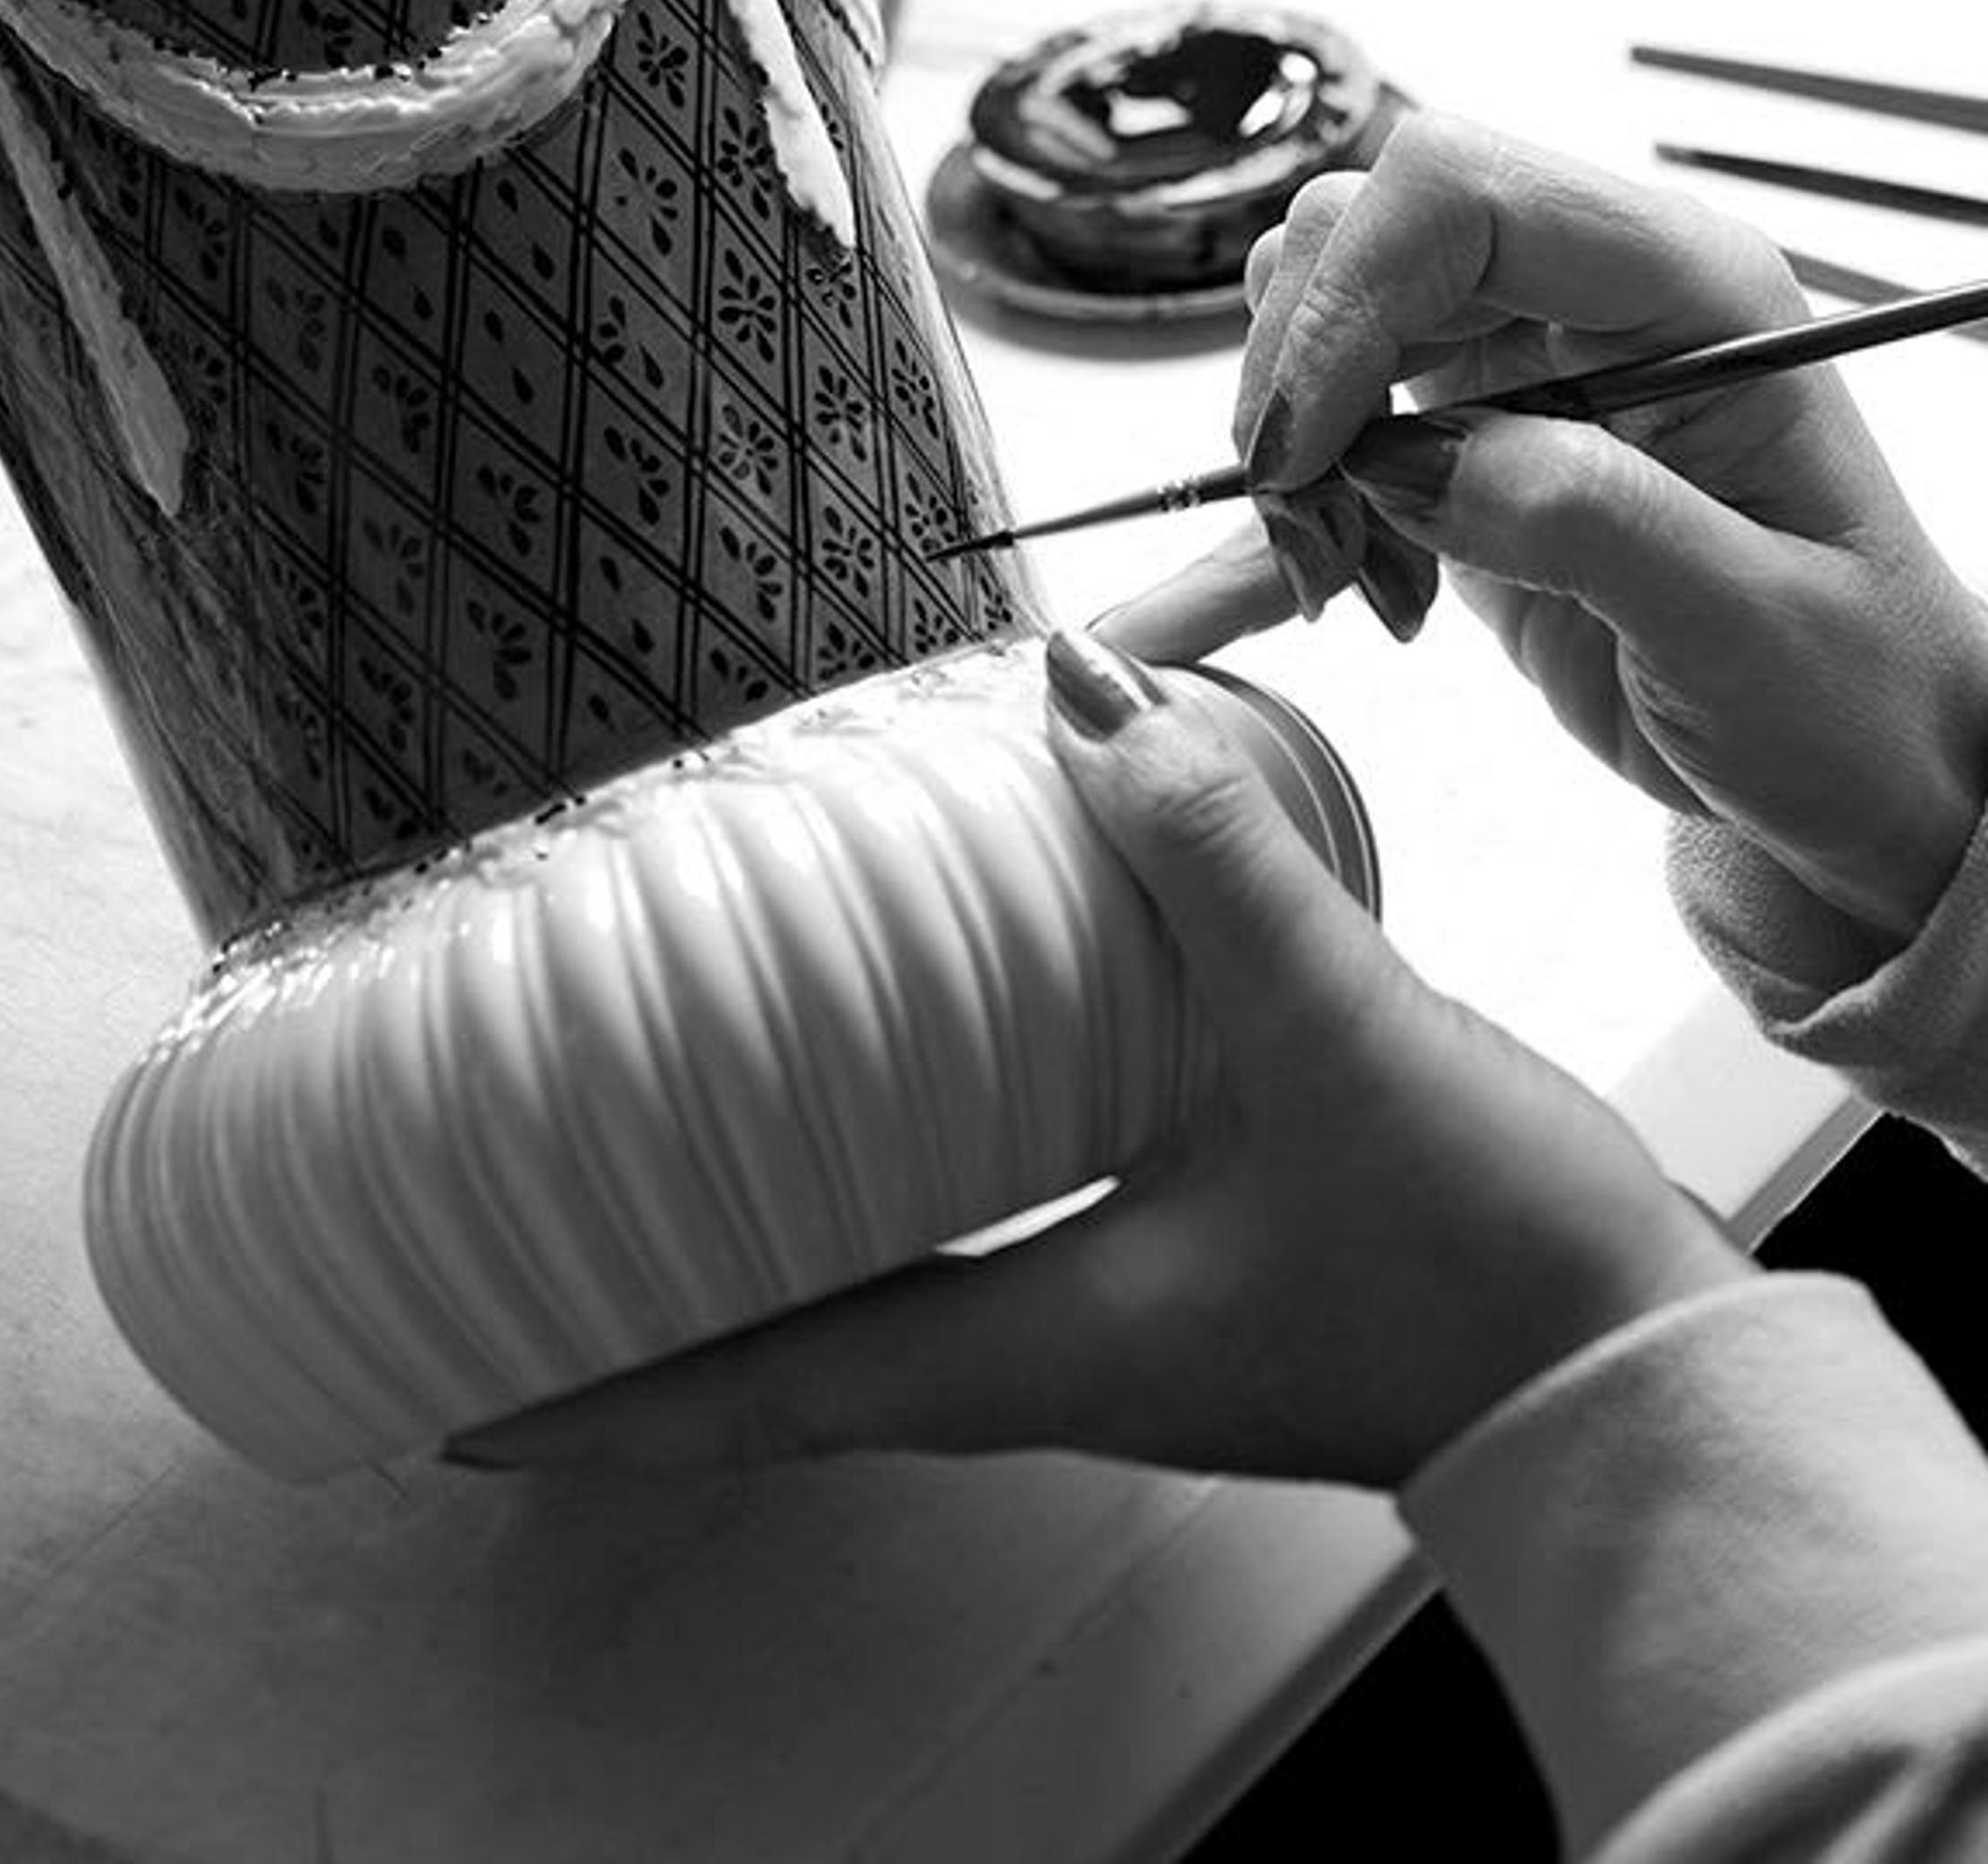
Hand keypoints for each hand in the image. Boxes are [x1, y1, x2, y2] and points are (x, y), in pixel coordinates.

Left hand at [453, 632, 1747, 1491]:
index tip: (456, 1405)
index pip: (767, 1388)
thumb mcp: (1335, 1039)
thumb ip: (1207, 856)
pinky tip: (870, 1102)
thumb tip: (1080, 690)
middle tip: (507, 1249)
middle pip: (788, 1353)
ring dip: (753, 1243)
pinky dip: (882, 1184)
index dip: (605, 1401)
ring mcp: (1102, 1327)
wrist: (1639, 1375)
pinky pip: (970, 1238)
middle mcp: (1042, 1361)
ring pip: (873, 1293)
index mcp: (1038, 1348)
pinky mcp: (1166, 1277)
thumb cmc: (1488, 1263)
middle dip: (642, 1317)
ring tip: (637, 1159)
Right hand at [1101, 110, 1987, 942]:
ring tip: (1330, 573)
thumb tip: (1418, 460)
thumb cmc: (1859, 703)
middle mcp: (1592, 299)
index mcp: (1688, 289)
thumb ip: (1593, 523)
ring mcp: (1520, 366)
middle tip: (1299, 519)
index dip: (1348, 297)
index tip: (1304, 445)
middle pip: (1360, 232)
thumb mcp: (1753, 629)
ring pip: (1316, 322)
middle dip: (1294, 370)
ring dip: (1284, 447)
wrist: (1868, 782)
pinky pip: (1320, 442)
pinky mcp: (1460, 448)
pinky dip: (1268, 519)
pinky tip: (1245, 598)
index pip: (1456, 191)